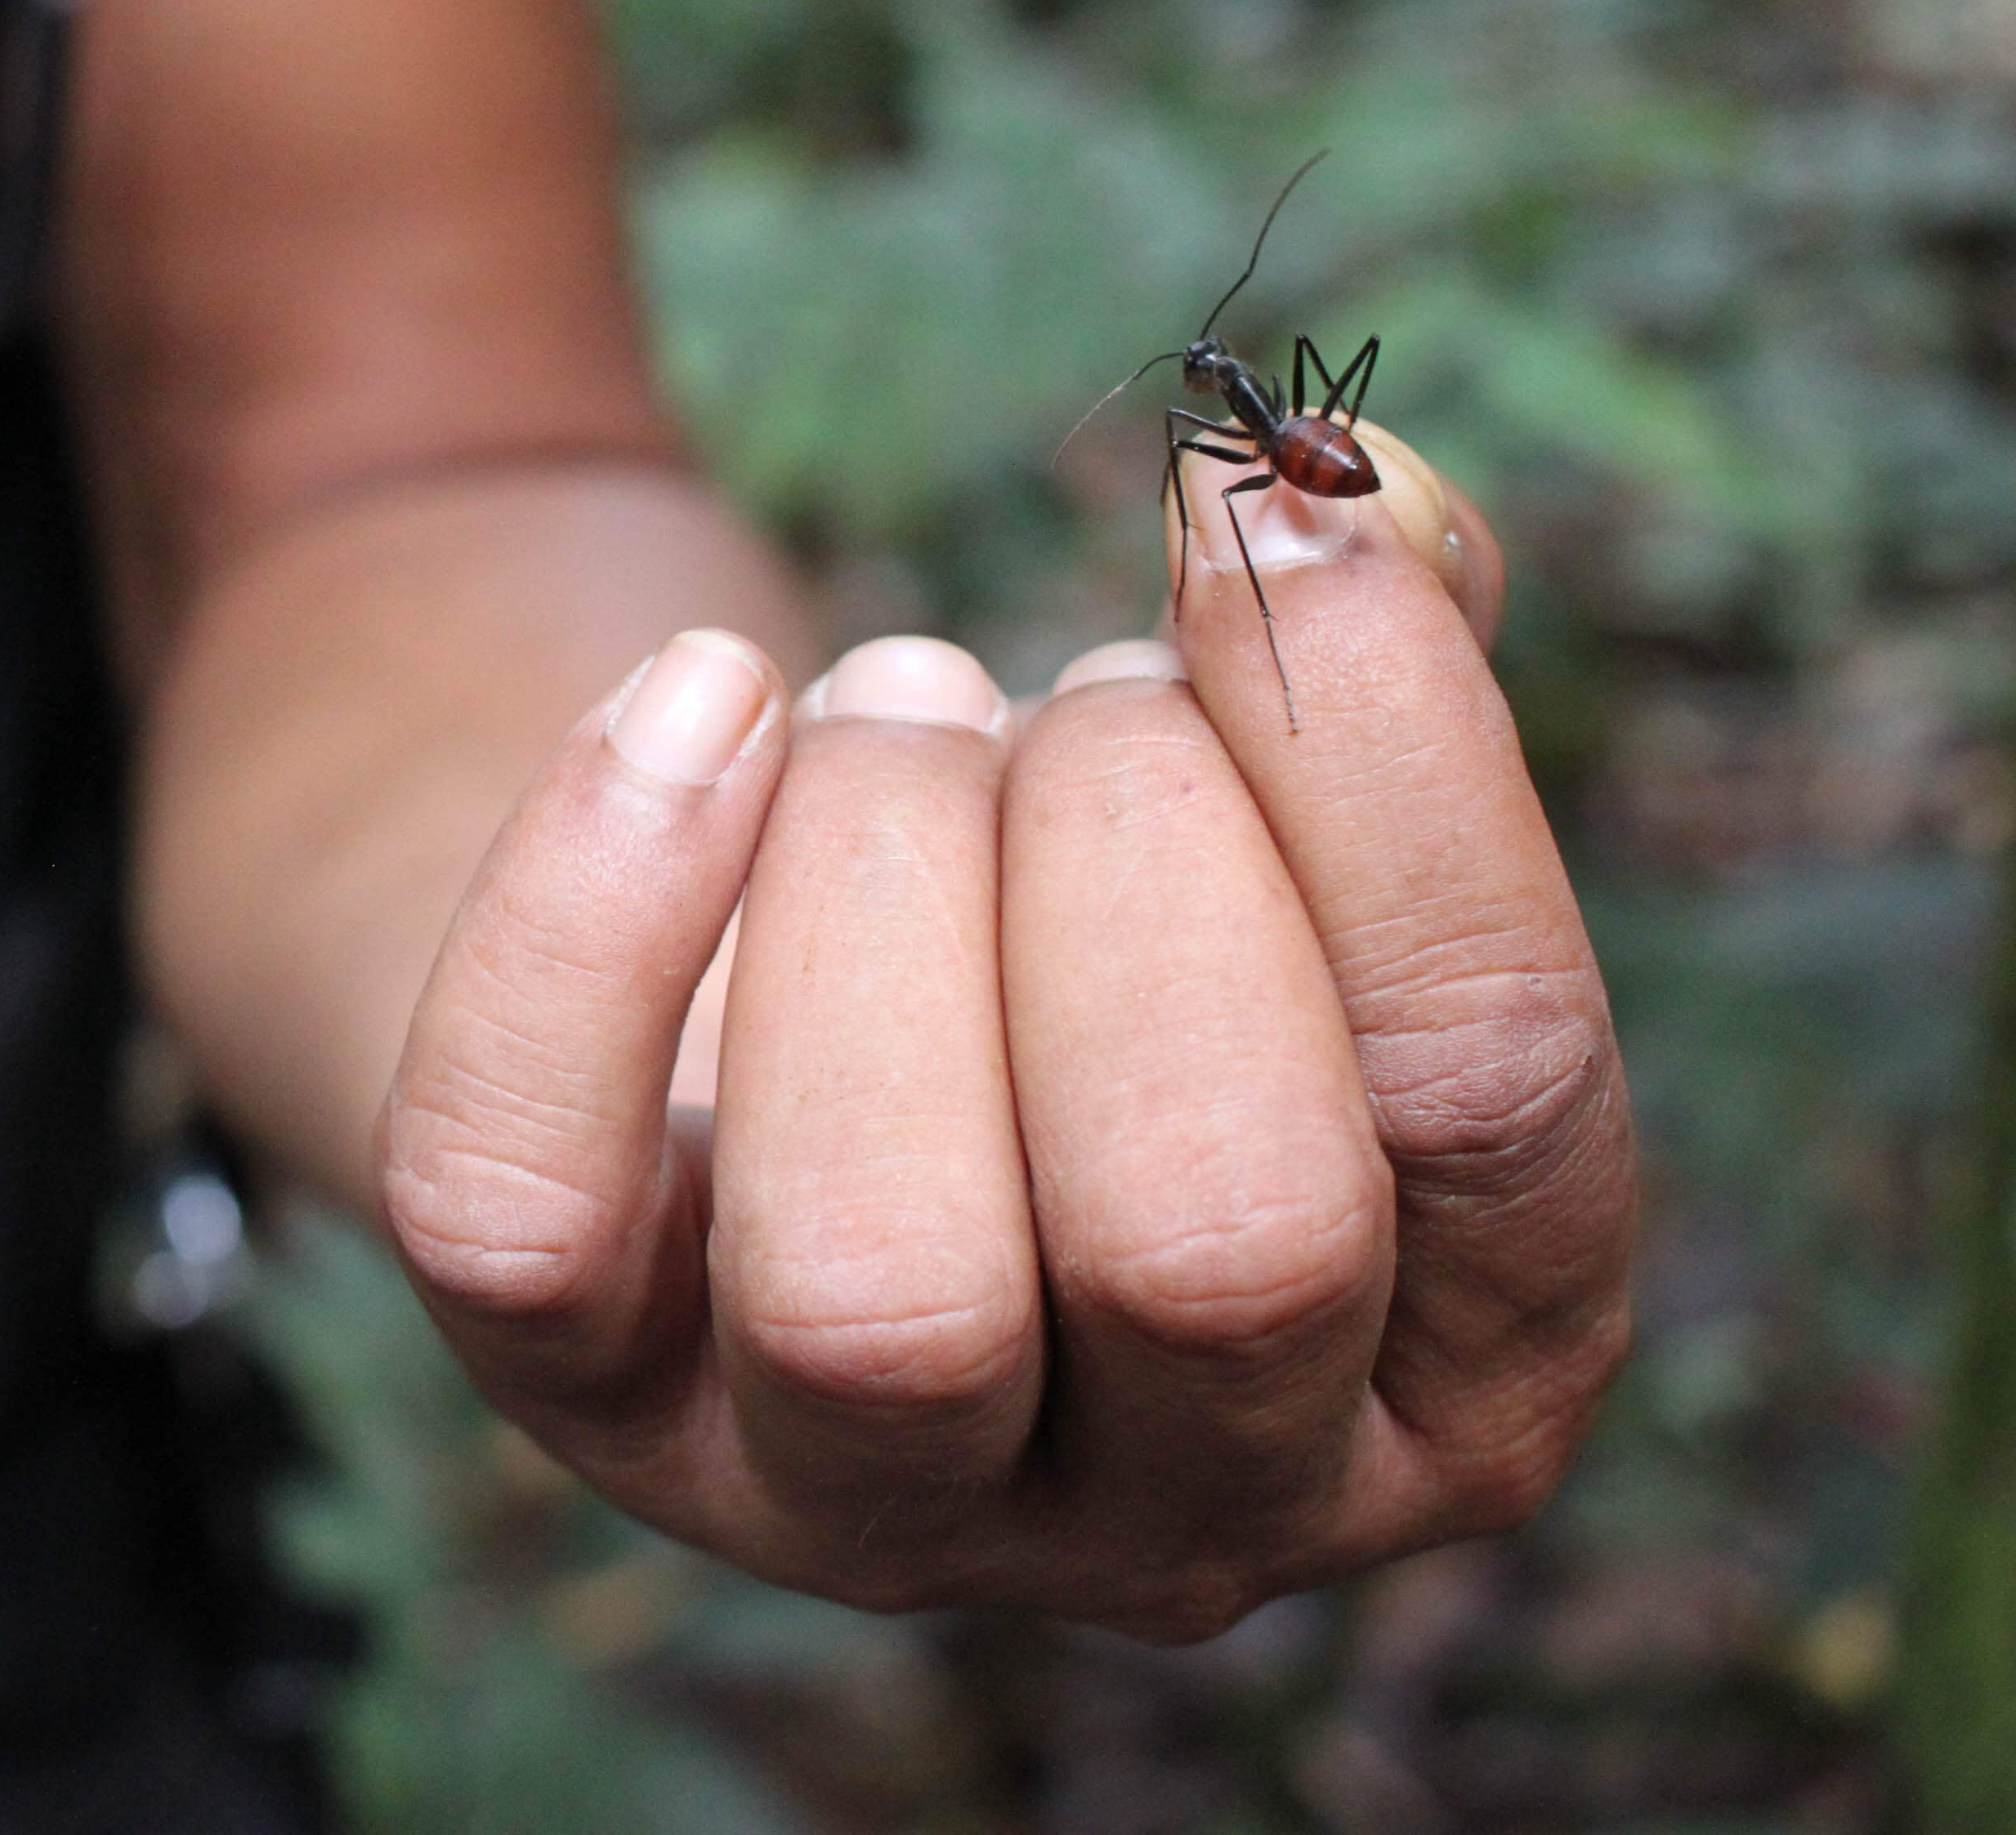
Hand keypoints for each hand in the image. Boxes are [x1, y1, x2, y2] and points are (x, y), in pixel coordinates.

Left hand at [373, 427, 1630, 1629]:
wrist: (747, 965)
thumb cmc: (1078, 889)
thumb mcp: (1261, 791)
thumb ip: (1365, 642)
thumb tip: (1330, 502)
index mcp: (1456, 1365)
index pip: (1490, 1087)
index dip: (1384, 760)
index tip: (1259, 520)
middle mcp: (1189, 1512)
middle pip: (1207, 1238)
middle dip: (1128, 851)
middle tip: (1057, 701)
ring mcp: (865, 1503)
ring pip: (875, 1292)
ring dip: (878, 887)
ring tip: (887, 720)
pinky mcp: (582, 1411)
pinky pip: (525, 1215)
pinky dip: (587, 910)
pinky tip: (691, 706)